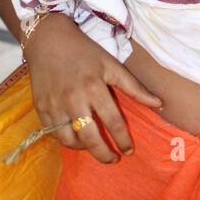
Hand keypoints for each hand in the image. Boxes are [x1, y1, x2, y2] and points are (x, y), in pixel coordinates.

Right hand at [25, 13, 162, 163]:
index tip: (129, 150)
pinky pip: (53, 133)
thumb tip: (159, 104)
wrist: (48, 39)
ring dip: (84, 149)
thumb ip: (134, 87)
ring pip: (69, 140)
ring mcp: (54, 105)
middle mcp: (74, 99)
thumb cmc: (83, 51)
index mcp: (94, 87)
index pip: (113, 122)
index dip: (123, 140)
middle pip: (90, 138)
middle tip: (113, 159)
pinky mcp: (40, 107)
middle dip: (104, 154)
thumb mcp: (111, 65)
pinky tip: (76, 136)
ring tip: (93, 147)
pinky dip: (66, 139)